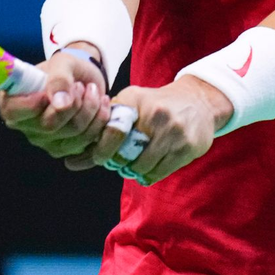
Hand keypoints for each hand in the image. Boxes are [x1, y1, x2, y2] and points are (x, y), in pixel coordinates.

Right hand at [0, 44, 110, 158]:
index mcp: (13, 102)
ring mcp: (45, 141)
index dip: (35, 102)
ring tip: (91, 90)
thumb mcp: (62, 63)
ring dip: (91, 107)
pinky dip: (100, 118)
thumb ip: (59, 79)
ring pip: (74, 133)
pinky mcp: (66, 149)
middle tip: (81, 85)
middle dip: (74, 102)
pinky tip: (100, 103)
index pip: (14, 112)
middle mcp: (25, 126)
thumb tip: (60, 103)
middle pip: (50, 125)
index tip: (53, 87)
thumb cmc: (66, 69)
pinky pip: (88, 140)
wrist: (84, 79)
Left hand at [65, 76, 232, 184]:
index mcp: (137, 102)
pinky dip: (150, 175)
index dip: (101, 151)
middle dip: (119, 163)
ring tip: (136, 163)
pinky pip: (159, 173)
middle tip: (120, 162)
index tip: (99, 159)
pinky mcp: (187, 148)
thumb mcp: (133, 99)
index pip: (111, 133)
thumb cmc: (158, 103)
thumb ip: (109, 120)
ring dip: (134, 170)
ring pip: (142, 168)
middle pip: (125, 156)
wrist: (199, 101)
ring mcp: (174, 133)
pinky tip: (149, 168)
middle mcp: (156, 115)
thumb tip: (76, 155)